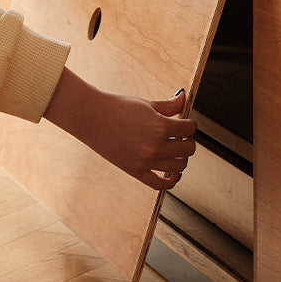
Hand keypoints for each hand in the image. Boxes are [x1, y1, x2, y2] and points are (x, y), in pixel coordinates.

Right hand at [44, 69, 196, 190]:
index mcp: (160, 126)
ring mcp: (146, 161)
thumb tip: (183, 98)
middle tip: (181, 135)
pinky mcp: (135, 171)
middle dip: (188, 140)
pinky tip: (173, 173)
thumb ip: (168, 105)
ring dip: (182, 157)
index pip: (189, 129)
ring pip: (179, 166)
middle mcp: (155, 146)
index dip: (189, 124)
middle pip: (188, 149)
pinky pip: (160, 184)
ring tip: (175, 150)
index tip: (184, 123)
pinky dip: (171, 180)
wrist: (91, 116)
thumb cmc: (117, 107)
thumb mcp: (146, 104)